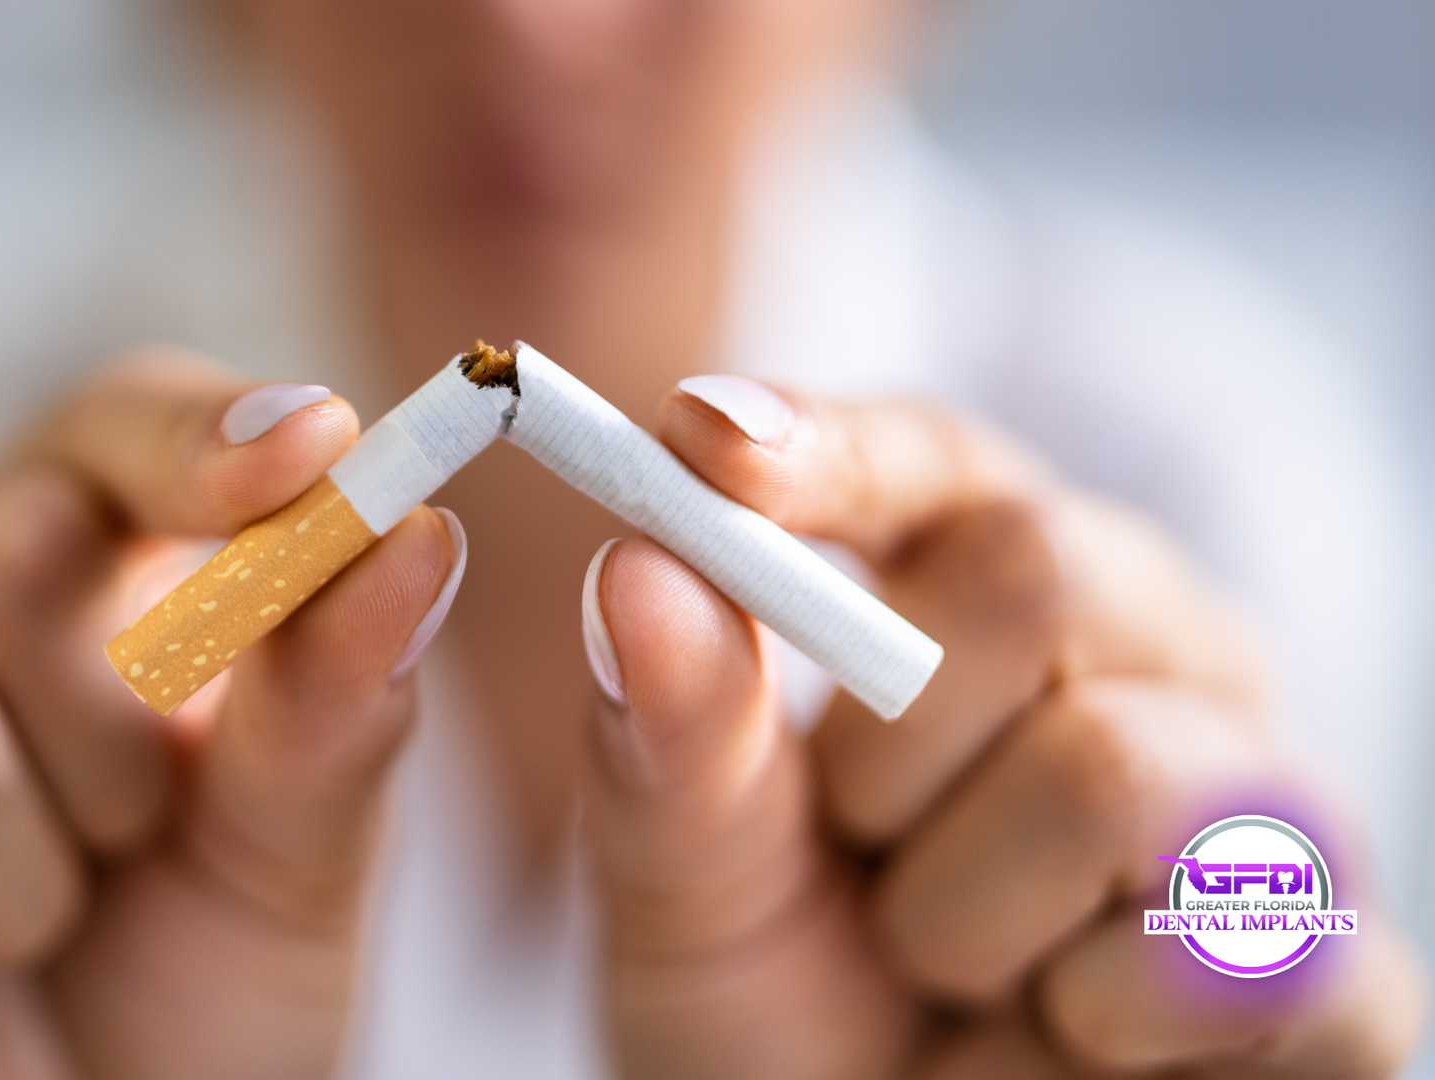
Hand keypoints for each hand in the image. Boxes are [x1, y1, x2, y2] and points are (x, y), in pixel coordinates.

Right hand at [0, 355, 462, 1078]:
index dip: (207, 439)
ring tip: (22, 928)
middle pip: (12, 541)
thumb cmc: (190, 989)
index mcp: (67, 561)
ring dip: (8, 874)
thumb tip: (415, 533)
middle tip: (128, 838)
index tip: (312, 457)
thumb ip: (342, 701)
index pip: (117, 424)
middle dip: (120, 736)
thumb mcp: (299, 857)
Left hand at [580, 378, 1426, 1078]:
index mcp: (987, 597)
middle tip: (859, 849)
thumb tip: (641, 572)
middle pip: (1039, 569)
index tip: (708, 450)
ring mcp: (1260, 798)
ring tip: (950, 961)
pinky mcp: (1341, 967)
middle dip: (886, 751)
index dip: (826, 445)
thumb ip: (671, 737)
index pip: (932, 460)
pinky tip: (1066, 1032)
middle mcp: (1147, 653)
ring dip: (967, 909)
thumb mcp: (685, 881)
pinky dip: (1093, 1016)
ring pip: (1117, 768)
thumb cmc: (774, 998)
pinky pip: (1233, 948)